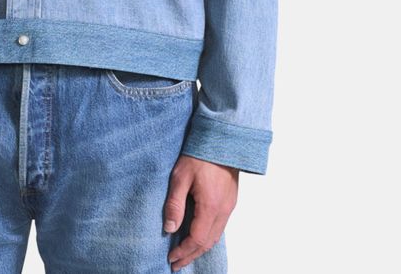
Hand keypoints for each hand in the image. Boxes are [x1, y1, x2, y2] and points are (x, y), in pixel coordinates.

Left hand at [163, 154, 238, 270]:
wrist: (223, 140)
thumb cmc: (200, 154)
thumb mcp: (181, 177)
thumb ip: (175, 204)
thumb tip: (169, 228)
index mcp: (210, 207)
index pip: (197, 240)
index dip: (183, 252)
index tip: (172, 258)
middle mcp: (223, 211)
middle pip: (207, 243)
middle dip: (191, 255)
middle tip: (177, 263)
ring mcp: (229, 207)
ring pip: (215, 237)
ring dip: (200, 248)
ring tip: (186, 254)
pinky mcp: (230, 201)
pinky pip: (220, 227)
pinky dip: (208, 237)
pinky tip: (199, 236)